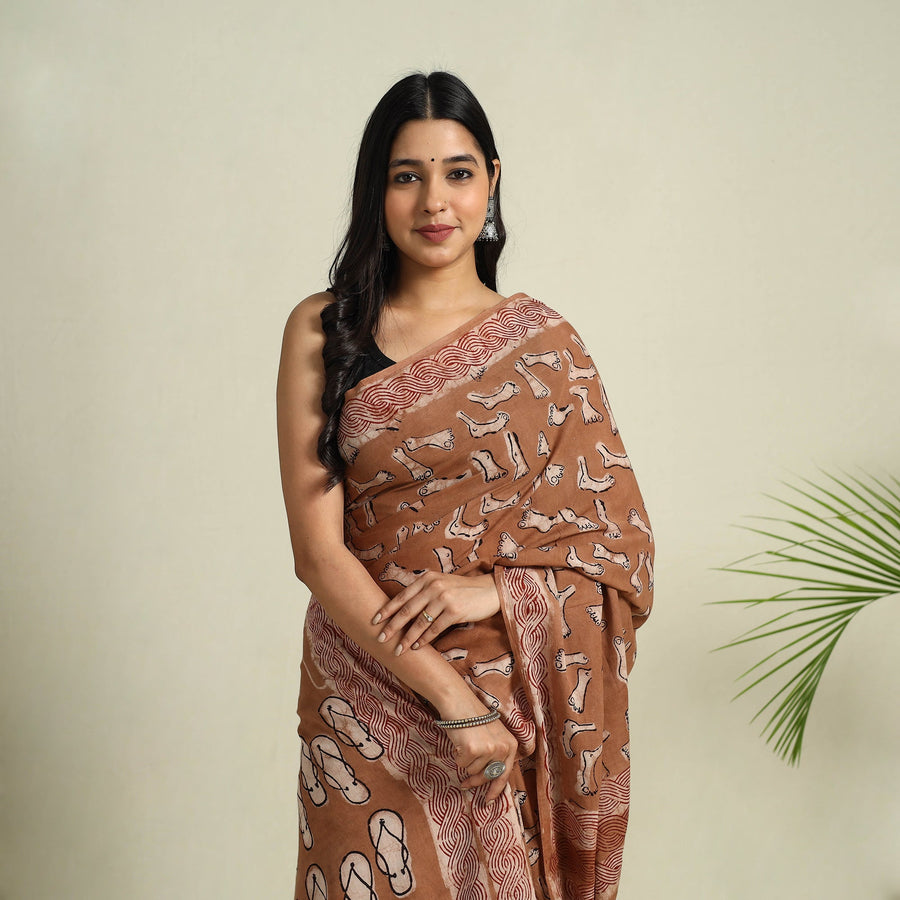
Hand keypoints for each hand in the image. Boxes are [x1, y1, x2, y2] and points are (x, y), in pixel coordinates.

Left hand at [373, 572, 500, 653]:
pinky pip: (434, 629)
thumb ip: (423, 591)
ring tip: (398, 649)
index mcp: (427, 579)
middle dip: (392, 626)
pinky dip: (424, 639)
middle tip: (380, 638)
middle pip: (407, 610)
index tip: (374, 620)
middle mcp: (433, 586)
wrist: (489, 590)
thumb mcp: (441, 583)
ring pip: (419, 623)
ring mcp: (444, 598)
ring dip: (407, 638)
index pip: (402, 596)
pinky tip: (417, 647)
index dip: (387, 609)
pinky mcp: (454, 611)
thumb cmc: (462, 590)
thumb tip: (401, 609)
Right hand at [443, 717, 518, 801]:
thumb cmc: (473, 717)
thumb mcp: (492, 735)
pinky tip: (459, 741)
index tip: (487, 801)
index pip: (504, 774)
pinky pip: (461, 764)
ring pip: (472, 770)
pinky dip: (457, 755)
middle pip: (487, 776)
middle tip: (465, 785)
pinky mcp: (473, 750)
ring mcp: (489, 749)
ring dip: (465, 760)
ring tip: (464, 743)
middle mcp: (503, 748)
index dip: (495, 790)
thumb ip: (495, 755)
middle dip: (474, 781)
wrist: (459, 702)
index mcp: (511, 744)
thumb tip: (487, 779)